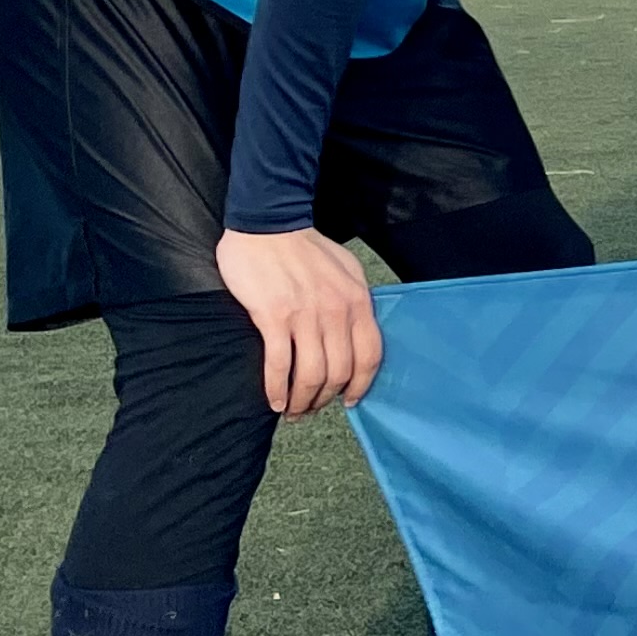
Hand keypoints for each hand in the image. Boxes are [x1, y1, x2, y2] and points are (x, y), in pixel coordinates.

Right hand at [215, 225, 381, 416]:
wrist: (267, 224)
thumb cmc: (305, 247)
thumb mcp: (345, 270)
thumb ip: (353, 301)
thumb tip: (356, 333)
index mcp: (357, 301)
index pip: (369, 356)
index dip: (360, 385)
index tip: (349, 400)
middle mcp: (336, 312)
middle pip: (339, 372)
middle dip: (325, 398)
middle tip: (311, 408)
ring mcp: (305, 315)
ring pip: (310, 374)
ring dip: (301, 400)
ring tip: (292, 410)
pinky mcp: (273, 317)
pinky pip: (278, 364)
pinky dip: (276, 389)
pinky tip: (273, 401)